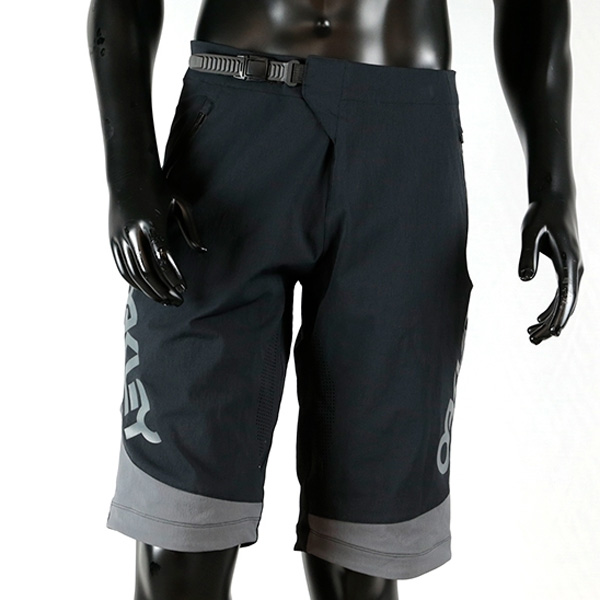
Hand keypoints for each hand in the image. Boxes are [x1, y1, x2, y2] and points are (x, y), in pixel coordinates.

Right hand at [109, 171, 205, 305]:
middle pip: (147, 271)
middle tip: (177, 300)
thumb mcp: (181, 204)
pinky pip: (122, 268)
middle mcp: (133, 233)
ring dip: (149, 290)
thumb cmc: (161, 189)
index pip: (162, 258)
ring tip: (164, 300)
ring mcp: (120, 237)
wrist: (129, 174)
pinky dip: (134, 282)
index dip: (173, 276)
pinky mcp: (113, 241)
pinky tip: (146, 290)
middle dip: (163, 289)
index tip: (184, 288)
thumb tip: (201, 251)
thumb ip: (192, 229)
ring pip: (133, 273)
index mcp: (151, 224)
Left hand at [518, 197, 583, 343]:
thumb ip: (526, 255)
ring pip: (565, 301)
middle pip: (566, 304)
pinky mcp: (566, 267)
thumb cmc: (541, 213)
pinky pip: (562, 294)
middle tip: (532, 341)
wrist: (555, 199)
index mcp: (570, 261)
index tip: (550, 333)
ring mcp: (573, 268)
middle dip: (552, 325)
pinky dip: (551, 308)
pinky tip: (539, 320)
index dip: (559, 316)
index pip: (566, 296)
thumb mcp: (530, 232)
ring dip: (550, 320)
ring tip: (531, 336)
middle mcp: (576, 268)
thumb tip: (524, 279)